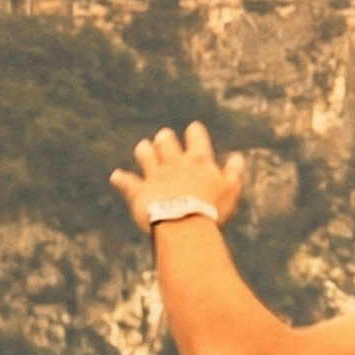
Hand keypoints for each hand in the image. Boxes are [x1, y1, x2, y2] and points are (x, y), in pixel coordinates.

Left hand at [110, 122, 244, 234]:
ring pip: (145, 156)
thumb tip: (238, 158)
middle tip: (164, 136)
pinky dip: (121, 179)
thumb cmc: (211, 210)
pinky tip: (116, 176)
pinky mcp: (139, 191)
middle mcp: (174, 163)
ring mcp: (155, 176)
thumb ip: (233, 173)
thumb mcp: (230, 191)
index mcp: (198, 160)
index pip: (196, 137)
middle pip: (166, 142)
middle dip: (165, 138)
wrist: (183, 226)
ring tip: (143, 147)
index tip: (193, 128)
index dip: (194, 132)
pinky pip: (126, 182)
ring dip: (144, 151)